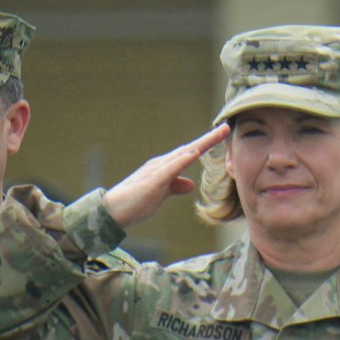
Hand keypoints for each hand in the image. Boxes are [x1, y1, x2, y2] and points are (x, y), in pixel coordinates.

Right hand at [101, 124, 228, 231]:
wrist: (112, 211)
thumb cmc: (135, 203)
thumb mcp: (161, 195)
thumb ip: (175, 187)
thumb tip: (190, 184)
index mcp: (165, 168)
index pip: (189, 153)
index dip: (206, 144)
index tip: (222, 135)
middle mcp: (161, 164)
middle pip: (189, 148)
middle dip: (209, 139)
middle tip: (226, 128)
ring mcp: (156, 171)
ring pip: (182, 154)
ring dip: (201, 144)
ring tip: (217, 134)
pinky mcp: (152, 181)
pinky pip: (170, 169)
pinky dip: (182, 160)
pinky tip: (194, 154)